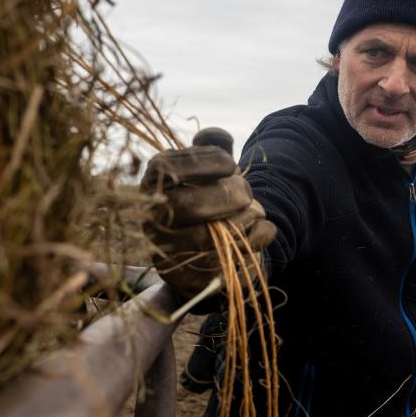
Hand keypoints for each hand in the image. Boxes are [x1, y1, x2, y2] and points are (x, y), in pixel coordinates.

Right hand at [140, 128, 275, 298]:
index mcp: (151, 188)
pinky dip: (255, 240)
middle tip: (247, 192)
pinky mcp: (190, 280)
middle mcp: (151, 220)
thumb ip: (213, 149)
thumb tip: (218, 136)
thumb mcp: (209, 173)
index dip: (202, 162)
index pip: (166, 168)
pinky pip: (225, 261)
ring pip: (205, 237)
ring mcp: (167, 253)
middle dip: (226, 195)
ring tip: (255, 210)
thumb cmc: (208, 202)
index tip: (230, 163)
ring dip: (242, 220)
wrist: (208, 254)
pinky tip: (264, 229)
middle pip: (185, 205)